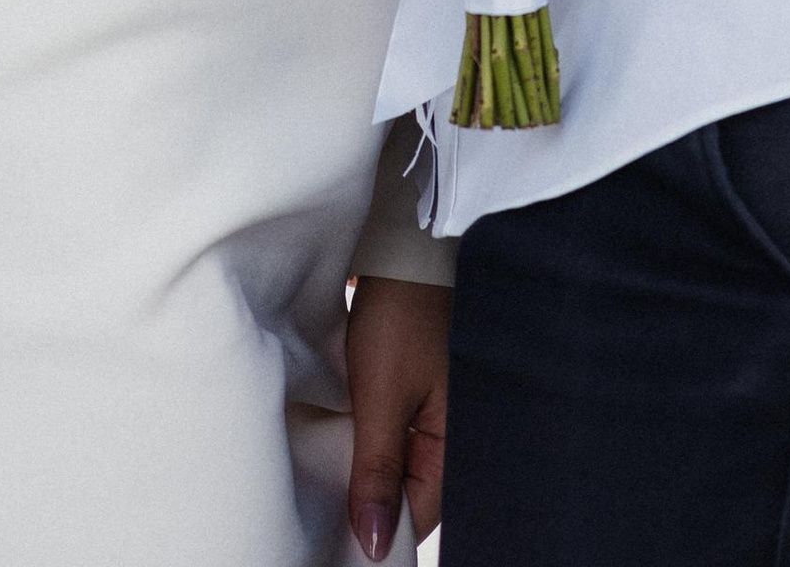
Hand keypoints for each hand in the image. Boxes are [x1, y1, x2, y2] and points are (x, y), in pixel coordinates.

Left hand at [347, 272, 451, 558]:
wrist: (408, 252)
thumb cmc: (401, 317)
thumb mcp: (382, 396)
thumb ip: (379, 471)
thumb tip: (376, 543)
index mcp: (457, 446)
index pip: (418, 517)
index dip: (378, 526)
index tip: (339, 526)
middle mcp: (455, 437)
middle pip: (412, 496)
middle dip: (374, 499)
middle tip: (333, 489)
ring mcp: (440, 416)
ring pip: (403, 468)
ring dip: (371, 467)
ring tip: (338, 458)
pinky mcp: (424, 396)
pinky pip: (400, 439)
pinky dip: (375, 440)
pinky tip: (348, 433)